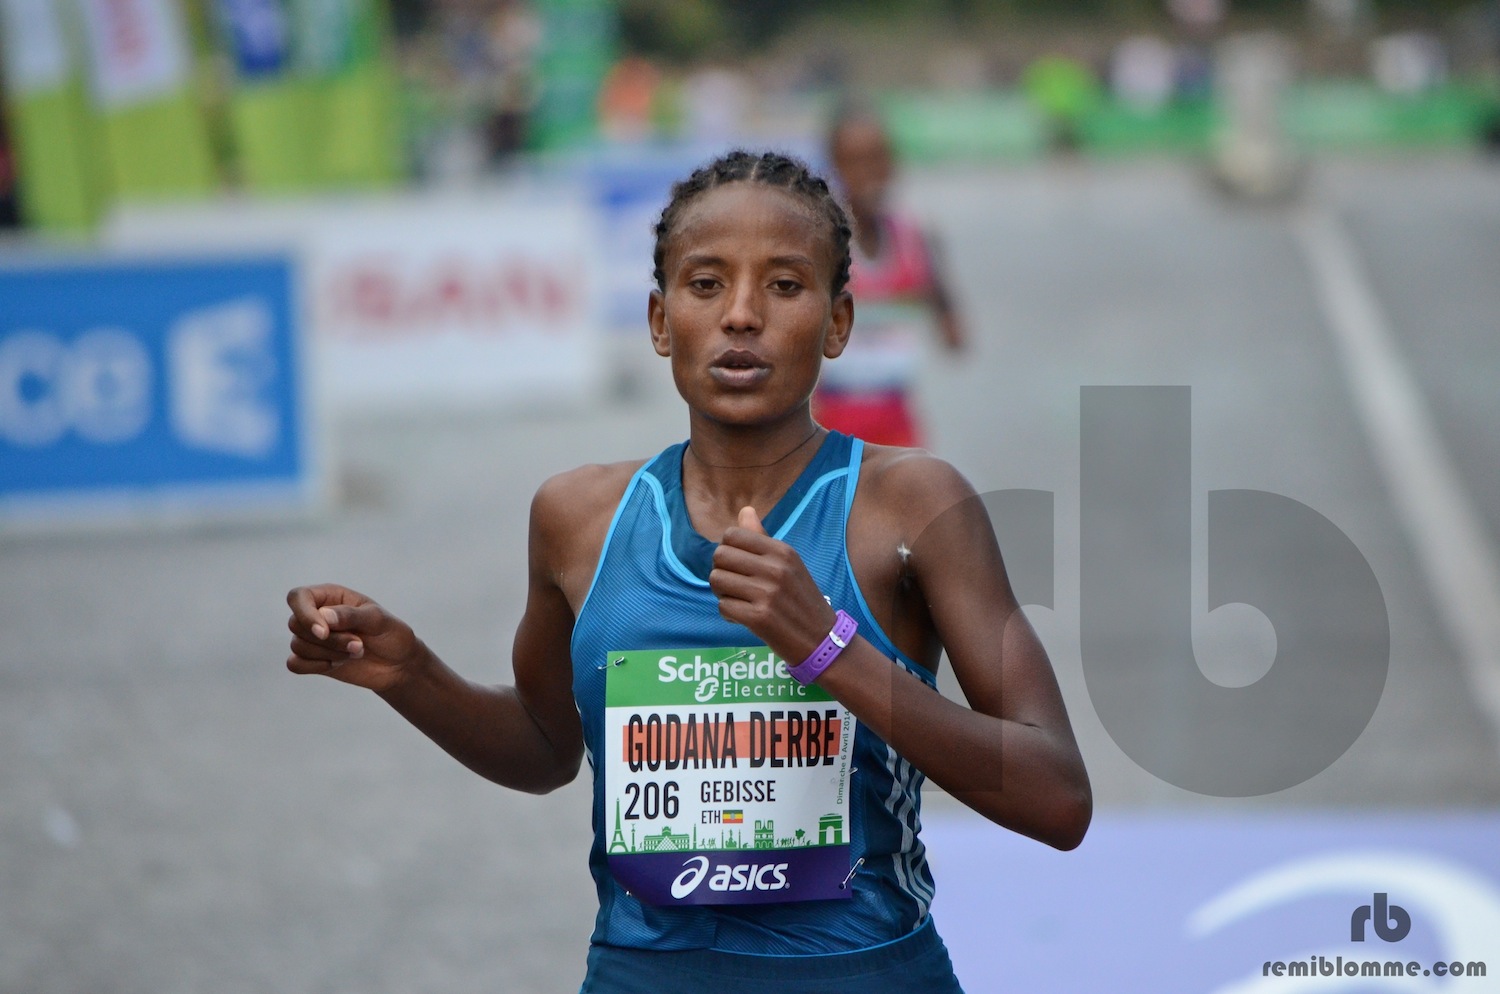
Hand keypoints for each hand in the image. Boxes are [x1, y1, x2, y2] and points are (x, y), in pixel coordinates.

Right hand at [285, 584, 421, 692]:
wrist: (398, 664)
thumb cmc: (391, 634)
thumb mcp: (378, 620)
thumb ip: (351, 615)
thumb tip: (323, 616)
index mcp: (331, 597)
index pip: (298, 597)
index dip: (305, 614)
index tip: (324, 632)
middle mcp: (317, 615)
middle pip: (296, 624)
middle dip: (328, 640)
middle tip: (358, 644)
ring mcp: (313, 638)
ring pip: (297, 645)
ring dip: (328, 653)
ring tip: (356, 652)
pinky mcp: (313, 660)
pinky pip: (294, 663)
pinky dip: (314, 667)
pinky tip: (337, 664)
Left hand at [710, 507, 836, 663]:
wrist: (821, 639)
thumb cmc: (801, 599)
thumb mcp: (788, 564)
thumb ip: (762, 539)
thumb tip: (745, 510)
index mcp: (782, 551)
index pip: (732, 535)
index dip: (728, 550)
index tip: (738, 565)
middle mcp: (775, 568)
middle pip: (720, 556)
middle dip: (721, 571)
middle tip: (735, 585)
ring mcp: (767, 593)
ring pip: (717, 580)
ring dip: (722, 593)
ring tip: (740, 601)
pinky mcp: (759, 618)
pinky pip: (723, 607)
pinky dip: (729, 614)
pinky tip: (744, 618)